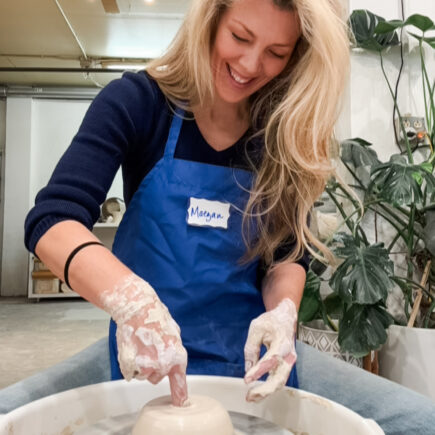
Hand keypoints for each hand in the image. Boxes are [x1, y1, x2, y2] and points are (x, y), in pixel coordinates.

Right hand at [101, 274, 187, 405]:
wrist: (137, 308)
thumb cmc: (155, 317)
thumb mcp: (174, 331)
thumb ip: (175, 348)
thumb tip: (175, 358)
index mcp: (178, 357)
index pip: (179, 383)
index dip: (179, 395)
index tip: (180, 404)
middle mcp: (164, 365)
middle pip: (156, 377)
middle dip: (152, 367)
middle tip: (149, 348)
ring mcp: (146, 367)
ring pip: (142, 375)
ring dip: (140, 365)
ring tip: (140, 345)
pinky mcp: (130, 366)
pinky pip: (129, 372)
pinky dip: (129, 364)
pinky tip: (131, 347)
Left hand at [244, 298, 296, 401]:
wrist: (285, 317)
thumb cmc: (270, 322)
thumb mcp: (256, 328)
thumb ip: (251, 348)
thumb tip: (248, 369)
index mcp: (282, 343)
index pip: (270, 360)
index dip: (258, 371)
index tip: (247, 380)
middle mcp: (289, 355)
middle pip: (280, 378)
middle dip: (265, 390)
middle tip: (249, 396)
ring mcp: (290, 362)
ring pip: (280, 382)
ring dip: (266, 392)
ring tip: (251, 397)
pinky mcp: (286, 365)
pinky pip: (279, 379)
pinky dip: (269, 387)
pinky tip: (258, 391)